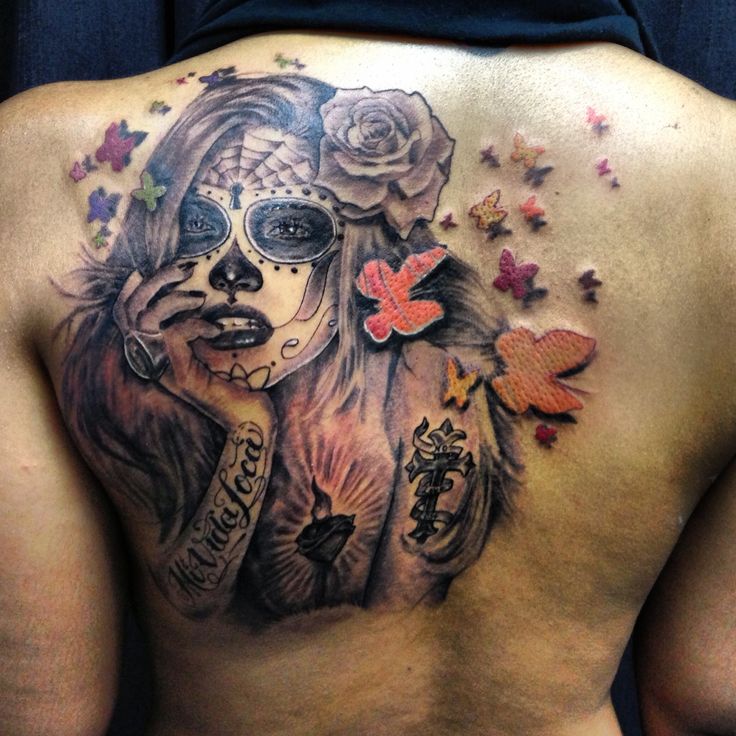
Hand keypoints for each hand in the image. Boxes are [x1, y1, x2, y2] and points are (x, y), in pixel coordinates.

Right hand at [113, 264, 273, 430]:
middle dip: (153, 284)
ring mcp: (163, 371)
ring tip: (200, 299)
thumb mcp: (208, 347)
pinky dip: (194, 324)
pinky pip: (173, 335)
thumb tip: (193, 294)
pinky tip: (215, 330)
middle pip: (130, 313)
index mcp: (154, 354)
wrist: (249, 416)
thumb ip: (192, 328)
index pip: (123, 319)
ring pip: (145, 320)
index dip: (126, 294)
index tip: (139, 273)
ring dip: (173, 299)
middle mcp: (152, 363)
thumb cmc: (236, 380)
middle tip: (182, 270)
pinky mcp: (179, 376)